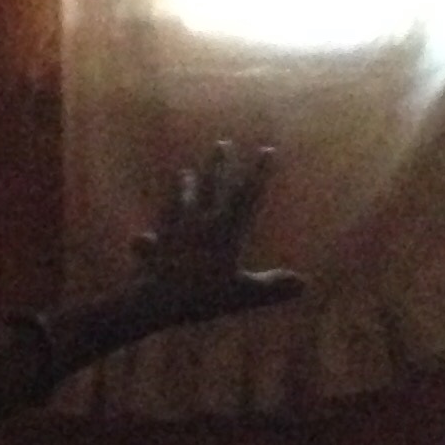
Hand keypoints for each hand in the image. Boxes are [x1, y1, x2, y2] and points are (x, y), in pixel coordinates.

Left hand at [128, 142, 303, 331]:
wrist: (155, 301)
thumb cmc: (201, 297)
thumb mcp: (242, 293)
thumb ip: (270, 287)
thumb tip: (303, 284)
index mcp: (225, 231)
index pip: (247, 195)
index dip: (259, 172)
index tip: (267, 149)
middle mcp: (200, 224)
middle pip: (210, 188)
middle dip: (217, 165)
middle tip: (220, 143)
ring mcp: (174, 232)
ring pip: (179, 201)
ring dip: (182, 186)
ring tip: (182, 172)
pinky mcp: (152, 247)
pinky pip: (151, 234)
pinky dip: (148, 232)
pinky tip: (140, 233)